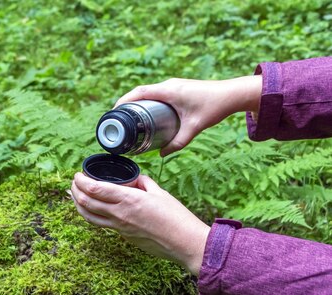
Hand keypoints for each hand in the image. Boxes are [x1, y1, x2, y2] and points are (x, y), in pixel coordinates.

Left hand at [70, 172, 209, 275]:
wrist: (184, 243)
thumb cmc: (176, 217)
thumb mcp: (160, 193)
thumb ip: (143, 183)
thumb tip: (134, 180)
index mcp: (128, 199)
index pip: (95, 189)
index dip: (82, 181)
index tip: (78, 174)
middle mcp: (120, 214)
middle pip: (86, 202)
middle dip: (75, 190)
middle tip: (74, 183)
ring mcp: (120, 228)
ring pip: (89, 216)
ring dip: (78, 205)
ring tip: (75, 195)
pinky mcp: (123, 236)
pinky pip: (102, 224)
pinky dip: (91, 214)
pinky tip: (92, 209)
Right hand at [115, 76, 261, 155]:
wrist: (232, 94)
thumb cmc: (214, 107)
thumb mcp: (194, 128)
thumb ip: (178, 143)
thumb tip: (162, 155)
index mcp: (168, 91)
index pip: (139, 92)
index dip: (124, 100)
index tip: (114, 112)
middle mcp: (168, 85)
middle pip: (140, 91)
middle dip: (126, 103)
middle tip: (118, 119)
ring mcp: (173, 86)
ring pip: (148, 91)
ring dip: (137, 101)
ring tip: (128, 117)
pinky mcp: (178, 89)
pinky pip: (156, 93)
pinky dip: (147, 100)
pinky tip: (146, 112)